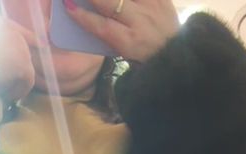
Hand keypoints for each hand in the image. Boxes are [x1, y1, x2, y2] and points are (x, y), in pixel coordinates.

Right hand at [64, 0, 179, 63]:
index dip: (83, 16)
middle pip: (110, 2)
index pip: (101, 26)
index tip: (68, 6)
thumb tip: (89, 13)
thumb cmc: (145, 56)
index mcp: (129, 42)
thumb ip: (109, 35)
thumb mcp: (126, 53)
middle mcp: (140, 22)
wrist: (177, 53)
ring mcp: (152, 5)